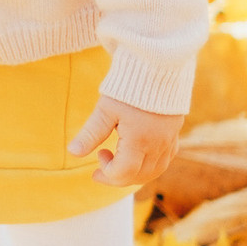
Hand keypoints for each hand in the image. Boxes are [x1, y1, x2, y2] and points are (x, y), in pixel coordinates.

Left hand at [68, 95, 184, 186]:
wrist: (158, 68)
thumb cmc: (129, 88)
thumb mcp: (106, 109)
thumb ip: (91, 133)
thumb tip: (72, 152)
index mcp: (139, 140)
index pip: (123, 172)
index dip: (107, 172)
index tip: (98, 156)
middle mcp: (157, 145)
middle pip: (138, 176)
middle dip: (117, 177)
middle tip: (101, 165)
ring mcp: (168, 142)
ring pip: (153, 172)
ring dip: (133, 175)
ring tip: (117, 163)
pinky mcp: (174, 136)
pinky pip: (164, 162)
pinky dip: (149, 167)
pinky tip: (136, 158)